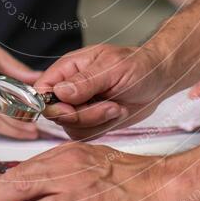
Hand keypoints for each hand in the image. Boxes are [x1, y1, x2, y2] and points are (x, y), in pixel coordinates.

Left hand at [0, 142, 171, 200]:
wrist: (160, 185)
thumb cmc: (133, 180)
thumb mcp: (94, 168)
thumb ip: (68, 174)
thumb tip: (42, 190)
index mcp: (70, 153)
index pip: (28, 166)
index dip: (3, 181)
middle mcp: (68, 161)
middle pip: (20, 175)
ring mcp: (75, 178)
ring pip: (27, 187)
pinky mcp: (84, 198)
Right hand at [34, 42, 169, 139]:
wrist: (158, 80)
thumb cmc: (138, 65)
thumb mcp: (113, 67)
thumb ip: (85, 80)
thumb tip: (59, 92)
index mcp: (68, 68)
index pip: (41, 89)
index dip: (49, 103)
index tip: (69, 108)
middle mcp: (70, 89)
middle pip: (55, 114)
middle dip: (83, 115)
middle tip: (108, 105)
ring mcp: (79, 107)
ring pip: (71, 127)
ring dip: (97, 121)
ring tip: (116, 106)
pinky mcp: (91, 122)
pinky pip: (86, 135)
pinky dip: (104, 127)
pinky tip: (117, 112)